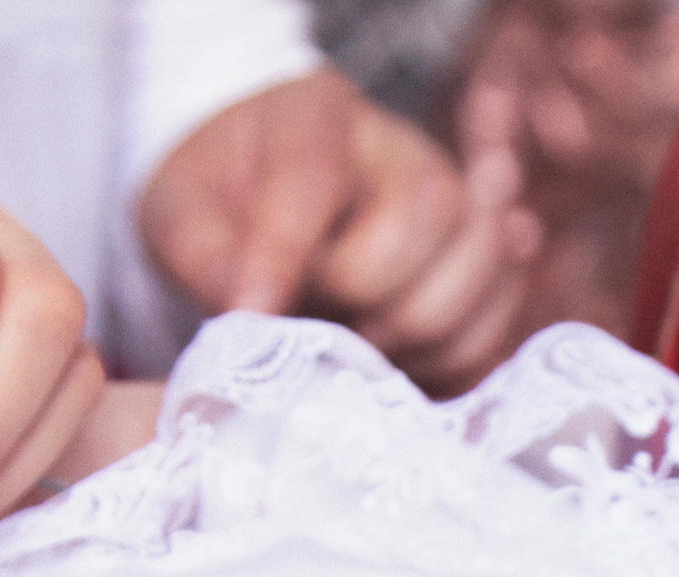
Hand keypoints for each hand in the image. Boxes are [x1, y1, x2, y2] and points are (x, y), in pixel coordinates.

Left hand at [139, 70, 541, 392]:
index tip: (252, 312)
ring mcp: (459, 203)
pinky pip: (497, 321)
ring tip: (358, 348)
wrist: (259, 209)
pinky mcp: (484, 264)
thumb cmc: (220, 208)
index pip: (318, 174)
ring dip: (417, 334)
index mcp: (316, 113)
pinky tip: (395, 360)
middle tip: (316, 325)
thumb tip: (252, 312)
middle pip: (430, 213)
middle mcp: (404, 149)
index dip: (285, 254)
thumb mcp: (181, 218)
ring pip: (484, 266)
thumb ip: (207, 258)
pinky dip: (448, 360)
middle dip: (367, 295)